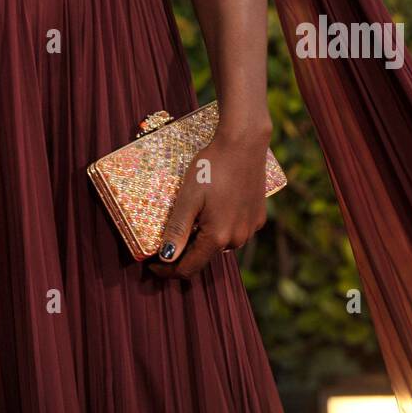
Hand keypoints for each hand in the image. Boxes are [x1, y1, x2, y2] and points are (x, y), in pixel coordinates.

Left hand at [148, 127, 269, 280]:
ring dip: (205, 238)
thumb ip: (178, 230)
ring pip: (221, 243)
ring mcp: (251, 229)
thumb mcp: (188, 197)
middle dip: (186, 251)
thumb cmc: (211, 167)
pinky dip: (222, 226)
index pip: (189, 268)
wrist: (243, 143)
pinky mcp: (258, 217)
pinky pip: (236, 230)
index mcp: (218, 237)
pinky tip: (214, 207)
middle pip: (205, 255)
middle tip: (169, 235)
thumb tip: (166, 259)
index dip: (168, 270)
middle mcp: (238, 239)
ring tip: (193, 217)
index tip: (153, 264)